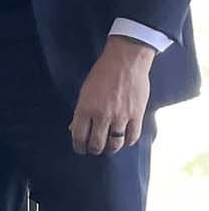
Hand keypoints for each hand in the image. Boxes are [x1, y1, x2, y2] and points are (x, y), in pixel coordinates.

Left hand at [70, 36, 154, 154]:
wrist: (126, 60)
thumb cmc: (102, 73)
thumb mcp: (85, 91)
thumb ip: (80, 111)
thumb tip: (74, 129)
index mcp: (85, 108)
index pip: (79, 136)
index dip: (79, 146)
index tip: (80, 149)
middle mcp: (102, 115)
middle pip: (96, 144)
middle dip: (93, 150)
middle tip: (94, 149)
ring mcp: (120, 116)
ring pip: (114, 144)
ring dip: (110, 148)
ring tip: (108, 146)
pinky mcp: (136, 115)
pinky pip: (132, 137)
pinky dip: (127, 142)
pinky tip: (124, 140)